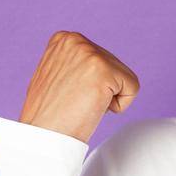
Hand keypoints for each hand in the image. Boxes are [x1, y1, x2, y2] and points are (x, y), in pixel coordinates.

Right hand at [17, 31, 139, 144]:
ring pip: (124, 78)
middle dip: (101, 89)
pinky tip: (93, 108)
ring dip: (108, 97)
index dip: (92, 83)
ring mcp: (89, 53)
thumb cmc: (47, 114)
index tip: (70, 94)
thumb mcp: (55, 75)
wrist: (42, 136)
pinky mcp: (104, 70)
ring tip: (82, 104)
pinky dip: (119, 106)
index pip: (102, 59)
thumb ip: (73, 64)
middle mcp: (76, 40)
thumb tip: (89, 67)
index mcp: (64, 39)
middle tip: (75, 102)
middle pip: (115, 66)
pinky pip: (133, 88)